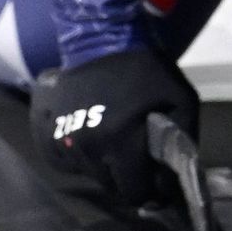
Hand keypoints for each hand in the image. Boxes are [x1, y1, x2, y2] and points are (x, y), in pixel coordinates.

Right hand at [29, 46, 198, 206]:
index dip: (152, 192)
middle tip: (138, 160)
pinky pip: (66, 162)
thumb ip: (184, 140)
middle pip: (112, 187)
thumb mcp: (181, 100)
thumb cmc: (147, 70)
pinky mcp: (47, 133)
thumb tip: (175, 178)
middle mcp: (88, 146)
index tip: (158, 183)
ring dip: (105, 167)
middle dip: (129, 180)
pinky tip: (94, 137)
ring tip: (117, 141)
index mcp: (121, 141)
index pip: (135, 191)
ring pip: (90, 174)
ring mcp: (63, 140)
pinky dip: (81, 157)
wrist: (100, 38)